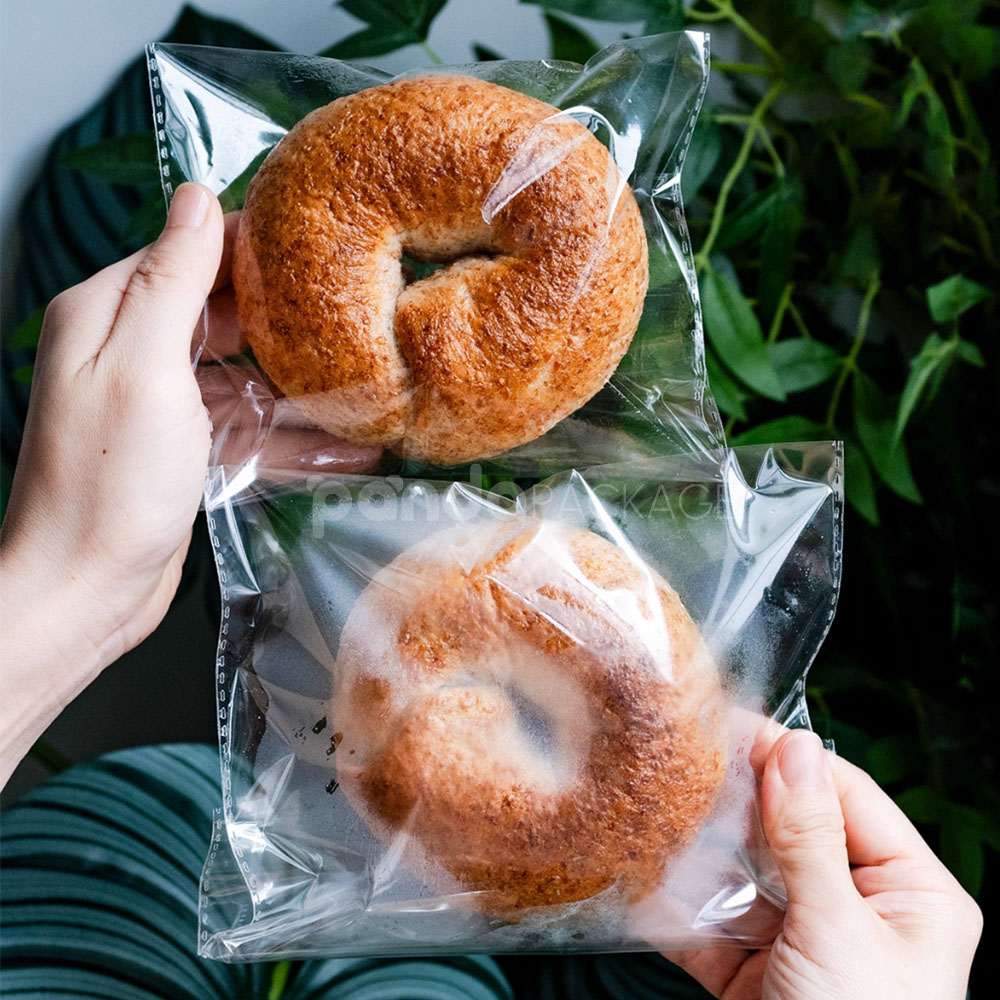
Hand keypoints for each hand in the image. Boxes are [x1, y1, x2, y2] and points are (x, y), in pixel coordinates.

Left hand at [0, 183, 379, 787]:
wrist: (86, 590)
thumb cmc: (105, 483)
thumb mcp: (143, 368)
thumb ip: (172, 281)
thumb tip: (197, 196)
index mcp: (110, 315)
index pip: (190, 253)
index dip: (255, 249)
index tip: (321, 248)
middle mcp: (133, 351)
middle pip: (226, 315)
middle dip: (288, 321)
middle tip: (360, 319)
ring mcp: (163, 404)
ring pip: (246, 376)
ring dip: (303, 388)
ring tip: (371, 388)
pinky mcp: (186, 451)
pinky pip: (250, 429)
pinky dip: (295, 439)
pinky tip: (351, 449)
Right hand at [666, 729, 981, 998]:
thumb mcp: (839, 932)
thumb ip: (810, 838)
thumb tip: (793, 746)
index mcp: (912, 894)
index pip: (847, 796)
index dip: (790, 760)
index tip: (734, 726)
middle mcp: (861, 910)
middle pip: (791, 832)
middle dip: (738, 805)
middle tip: (684, 764)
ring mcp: (805, 941)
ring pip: (747, 875)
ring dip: (703, 853)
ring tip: (657, 812)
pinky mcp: (758, 974)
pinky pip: (717, 926)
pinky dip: (682, 910)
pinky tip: (645, 884)